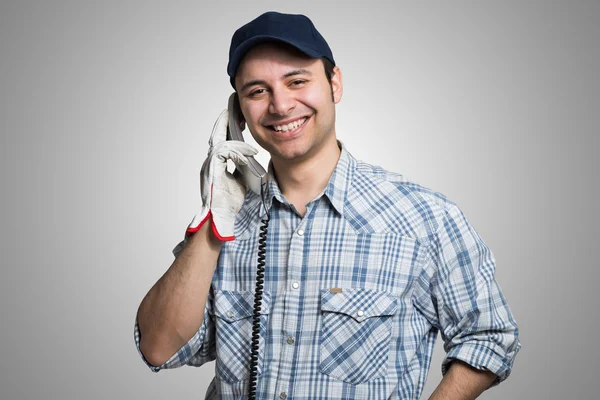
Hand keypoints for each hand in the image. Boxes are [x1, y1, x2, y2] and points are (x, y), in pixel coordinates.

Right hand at [186, 109, 257, 240]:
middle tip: (236, 107)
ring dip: (234, 134)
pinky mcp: (212, 171)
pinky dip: (237, 150)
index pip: (222, 138)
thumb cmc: (227, 204)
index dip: (229, 126)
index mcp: (217, 163)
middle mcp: (211, 162)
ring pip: (219, 141)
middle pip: (217, 134)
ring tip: (244, 125)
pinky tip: (250, 152)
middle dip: (226, 119)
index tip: (240, 116)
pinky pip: (224, 153)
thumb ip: (243, 168)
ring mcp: (209, 166)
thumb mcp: (241, 181)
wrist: (218, 219)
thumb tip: (252, 159)